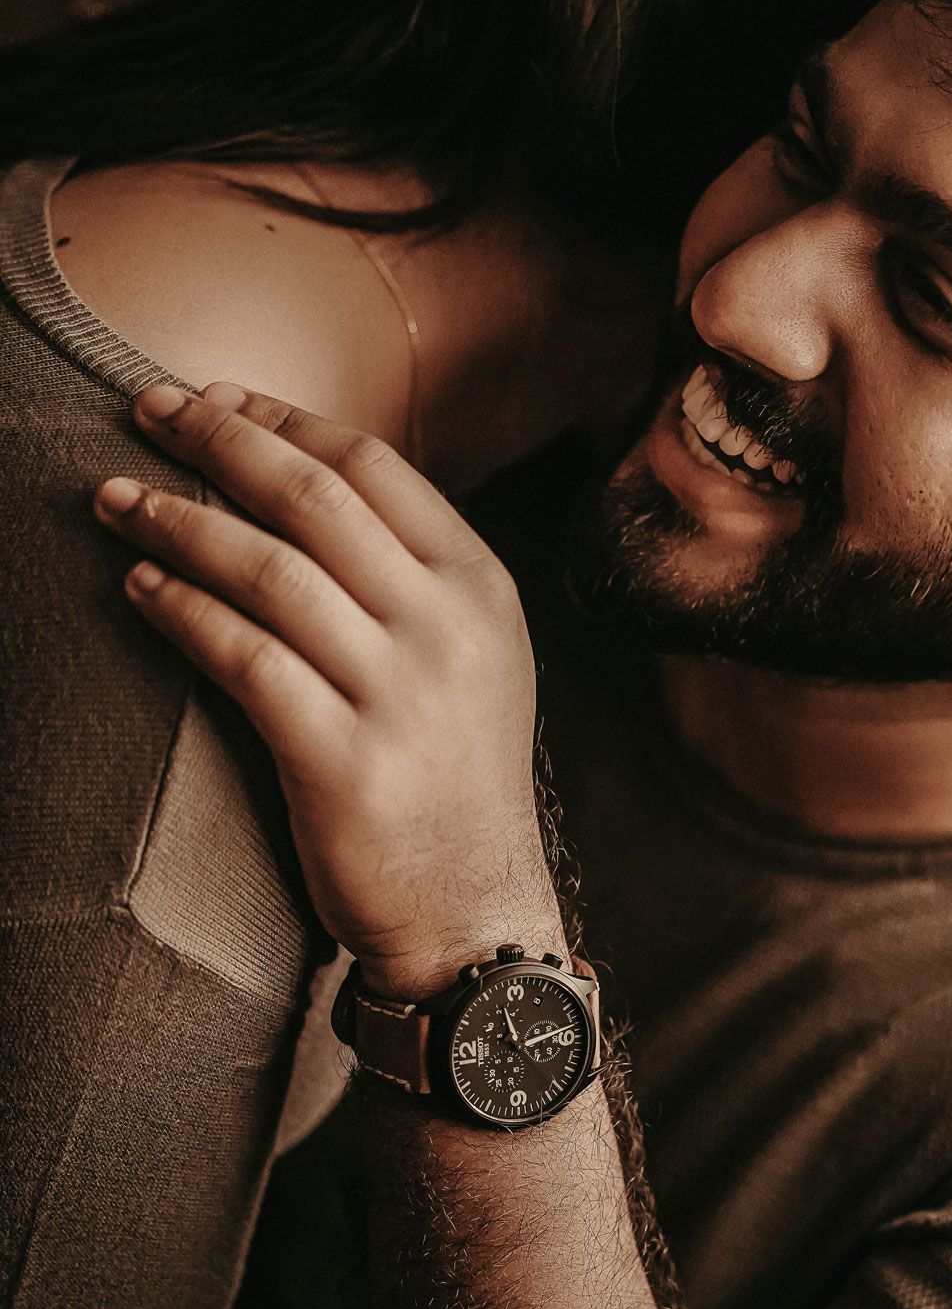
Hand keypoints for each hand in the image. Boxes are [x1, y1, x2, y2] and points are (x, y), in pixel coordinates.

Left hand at [94, 383, 565, 997]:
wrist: (473, 912)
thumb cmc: (453, 780)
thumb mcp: (474, 658)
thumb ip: (411, 576)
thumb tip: (301, 484)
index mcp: (481, 587)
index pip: (372, 465)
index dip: (280, 419)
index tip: (213, 396)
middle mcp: (447, 628)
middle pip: (313, 496)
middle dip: (216, 440)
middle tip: (144, 411)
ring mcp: (398, 695)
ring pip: (268, 569)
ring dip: (177, 519)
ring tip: (113, 497)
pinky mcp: (341, 761)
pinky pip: (243, 658)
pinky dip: (182, 611)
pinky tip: (138, 588)